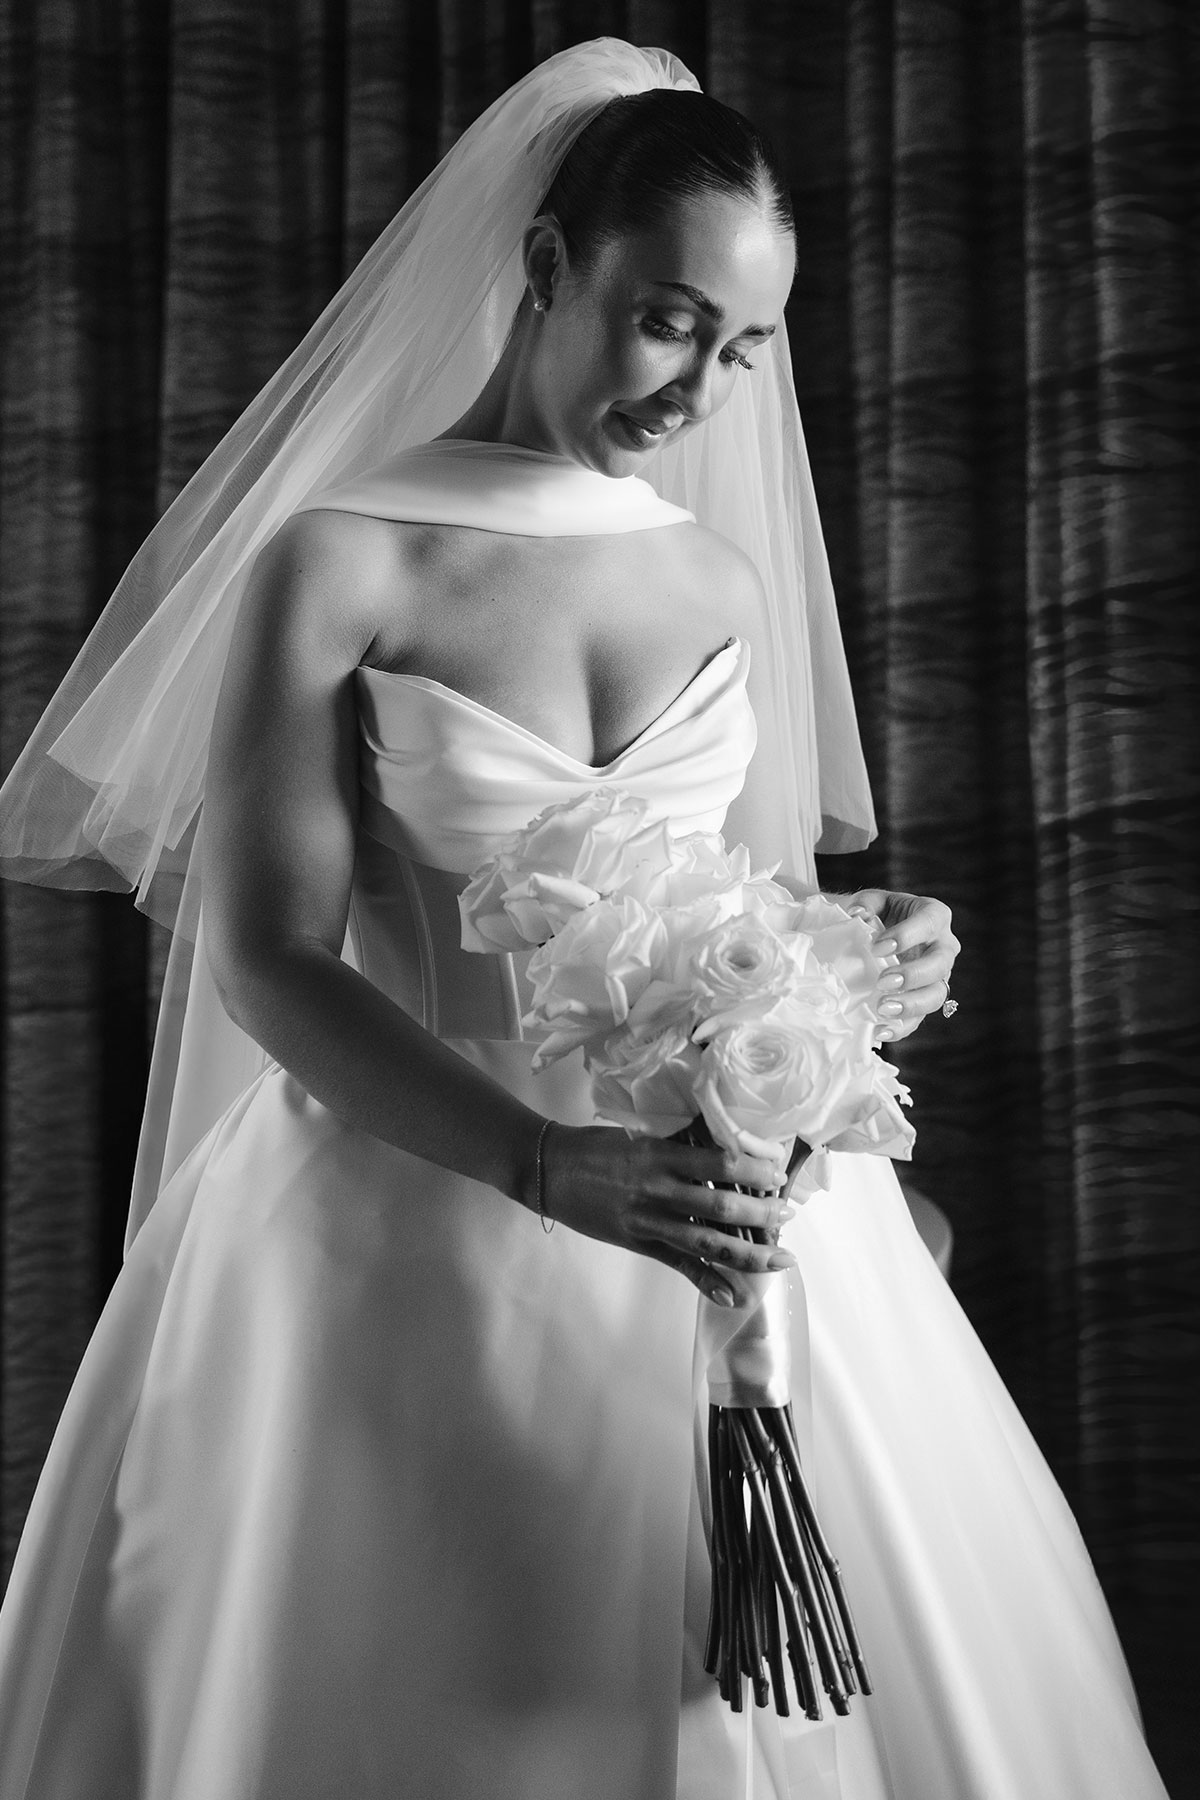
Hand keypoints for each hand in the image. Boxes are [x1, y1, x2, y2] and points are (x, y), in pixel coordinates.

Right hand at [536, 1124, 796, 1308]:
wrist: (551, 1170)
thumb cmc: (598, 1146)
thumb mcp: (641, 1135)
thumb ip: (679, 1146)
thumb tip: (724, 1149)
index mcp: (660, 1155)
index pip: (718, 1161)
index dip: (753, 1170)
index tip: (778, 1173)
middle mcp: (657, 1190)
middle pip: (720, 1205)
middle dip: (761, 1213)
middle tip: (788, 1214)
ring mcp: (648, 1221)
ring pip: (708, 1242)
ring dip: (749, 1253)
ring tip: (780, 1259)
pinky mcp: (640, 1243)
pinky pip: (680, 1266)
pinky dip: (708, 1283)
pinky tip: (735, 1296)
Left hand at [843, 887, 960, 1044]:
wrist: (876, 936)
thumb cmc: (878, 914)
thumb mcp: (871, 902)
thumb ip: (865, 905)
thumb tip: (858, 916)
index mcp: (934, 916)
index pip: (928, 923)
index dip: (906, 935)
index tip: (876, 947)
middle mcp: (943, 947)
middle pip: (940, 964)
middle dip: (912, 975)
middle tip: (883, 982)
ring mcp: (937, 977)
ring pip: (937, 995)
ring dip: (911, 1004)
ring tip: (883, 1009)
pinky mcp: (924, 1000)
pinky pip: (920, 1018)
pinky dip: (901, 1026)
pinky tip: (880, 1030)